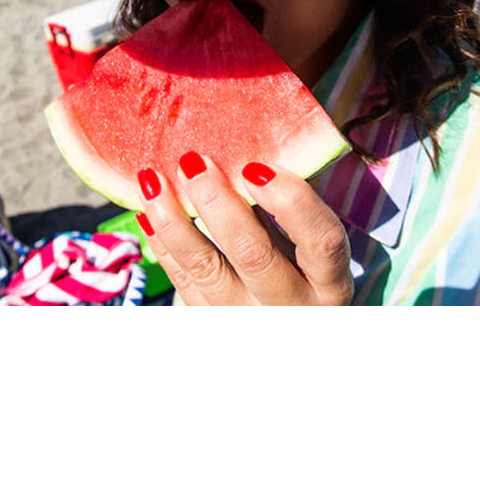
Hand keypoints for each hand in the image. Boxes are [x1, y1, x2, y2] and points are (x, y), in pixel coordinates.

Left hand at [135, 153, 352, 305]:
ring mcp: (247, 320)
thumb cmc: (304, 274)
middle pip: (254, 254)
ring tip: (153, 180)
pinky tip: (150, 212)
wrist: (287, 329)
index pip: (322, 241)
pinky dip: (163, 244)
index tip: (258, 168)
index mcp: (330, 284)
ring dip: (175, 220)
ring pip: (206, 269)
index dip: (294, 203)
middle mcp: (292, 307)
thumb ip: (287, 209)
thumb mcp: (311, 250)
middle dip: (219, 204)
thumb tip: (242, 149)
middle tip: (194, 162)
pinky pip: (181, 282)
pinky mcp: (211, 323)